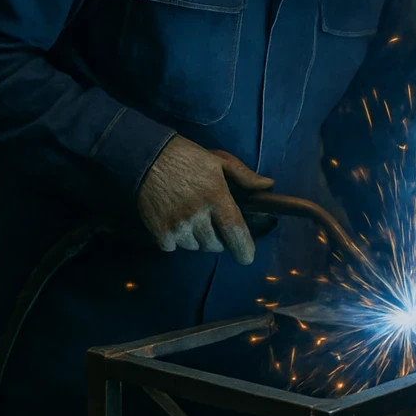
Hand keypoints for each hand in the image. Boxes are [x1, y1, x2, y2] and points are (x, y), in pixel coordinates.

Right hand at [137, 137, 273, 264]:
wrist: (147, 158)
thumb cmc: (188, 158)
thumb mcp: (219, 160)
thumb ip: (245, 176)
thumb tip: (268, 186)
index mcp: (216, 196)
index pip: (234, 231)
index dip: (244, 248)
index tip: (247, 257)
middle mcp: (197, 215)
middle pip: (215, 244)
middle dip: (218, 238)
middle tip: (211, 221)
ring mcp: (177, 225)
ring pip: (196, 247)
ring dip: (197, 239)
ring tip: (191, 218)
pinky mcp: (159, 232)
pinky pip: (174, 247)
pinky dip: (177, 240)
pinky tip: (174, 221)